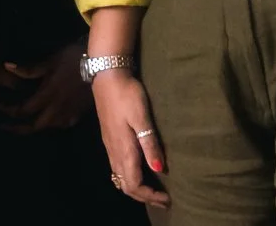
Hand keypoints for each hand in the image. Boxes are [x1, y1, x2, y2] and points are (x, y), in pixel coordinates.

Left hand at [0, 40, 96, 133]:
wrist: (103, 65)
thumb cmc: (74, 59)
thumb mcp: (49, 61)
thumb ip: (28, 69)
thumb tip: (6, 67)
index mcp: (47, 96)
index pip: (22, 110)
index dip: (6, 110)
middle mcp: (56, 110)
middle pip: (34, 127)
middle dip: (17, 129)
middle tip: (4, 126)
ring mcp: (69, 114)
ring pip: (47, 128)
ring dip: (33, 128)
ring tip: (22, 125)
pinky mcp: (79, 115)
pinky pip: (60, 125)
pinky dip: (49, 125)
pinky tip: (46, 121)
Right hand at [91, 69, 168, 207]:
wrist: (107, 76)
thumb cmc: (127, 94)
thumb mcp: (142, 117)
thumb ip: (149, 143)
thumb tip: (159, 170)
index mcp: (124, 149)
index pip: (134, 184)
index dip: (150, 196)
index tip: (167, 199)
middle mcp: (114, 151)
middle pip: (125, 185)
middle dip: (144, 196)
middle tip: (164, 200)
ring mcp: (109, 145)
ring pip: (120, 177)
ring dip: (137, 187)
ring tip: (154, 189)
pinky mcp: (109, 139)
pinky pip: (117, 167)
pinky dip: (130, 176)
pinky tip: (141, 170)